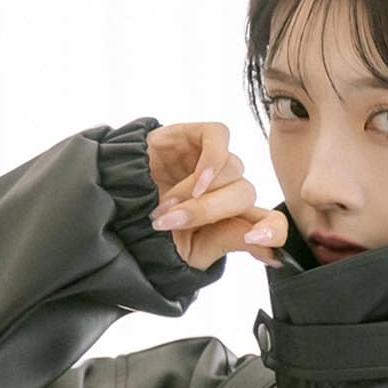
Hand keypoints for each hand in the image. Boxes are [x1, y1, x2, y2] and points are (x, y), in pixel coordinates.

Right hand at [145, 121, 286, 270]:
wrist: (114, 209)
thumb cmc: (151, 234)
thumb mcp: (191, 251)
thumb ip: (228, 241)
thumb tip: (267, 247)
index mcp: (233, 220)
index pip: (272, 221)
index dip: (273, 231)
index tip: (256, 242)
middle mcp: (228, 190)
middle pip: (245, 194)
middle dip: (208, 212)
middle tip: (171, 222)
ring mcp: (214, 164)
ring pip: (231, 170)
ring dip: (196, 193)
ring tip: (164, 205)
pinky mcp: (195, 137)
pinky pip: (218, 137)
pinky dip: (211, 159)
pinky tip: (196, 178)